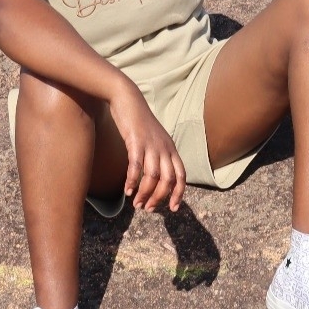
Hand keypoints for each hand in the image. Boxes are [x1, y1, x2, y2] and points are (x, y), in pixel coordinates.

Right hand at [108, 85, 186, 211]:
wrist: (128, 100)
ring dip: (145, 193)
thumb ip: (159, 155)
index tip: (172, 208)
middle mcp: (164, 148)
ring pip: (152, 177)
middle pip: (168, 180)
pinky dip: (132, 181)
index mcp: (171, 149)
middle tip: (147, 208)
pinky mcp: (136, 142)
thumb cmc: (140, 122)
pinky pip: (136, 167)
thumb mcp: (155, 139)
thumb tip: (157, 175)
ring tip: (136, 203)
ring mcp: (151, 145)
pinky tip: (126, 190)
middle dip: (159, 198)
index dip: (178, 194)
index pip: (181, 176)